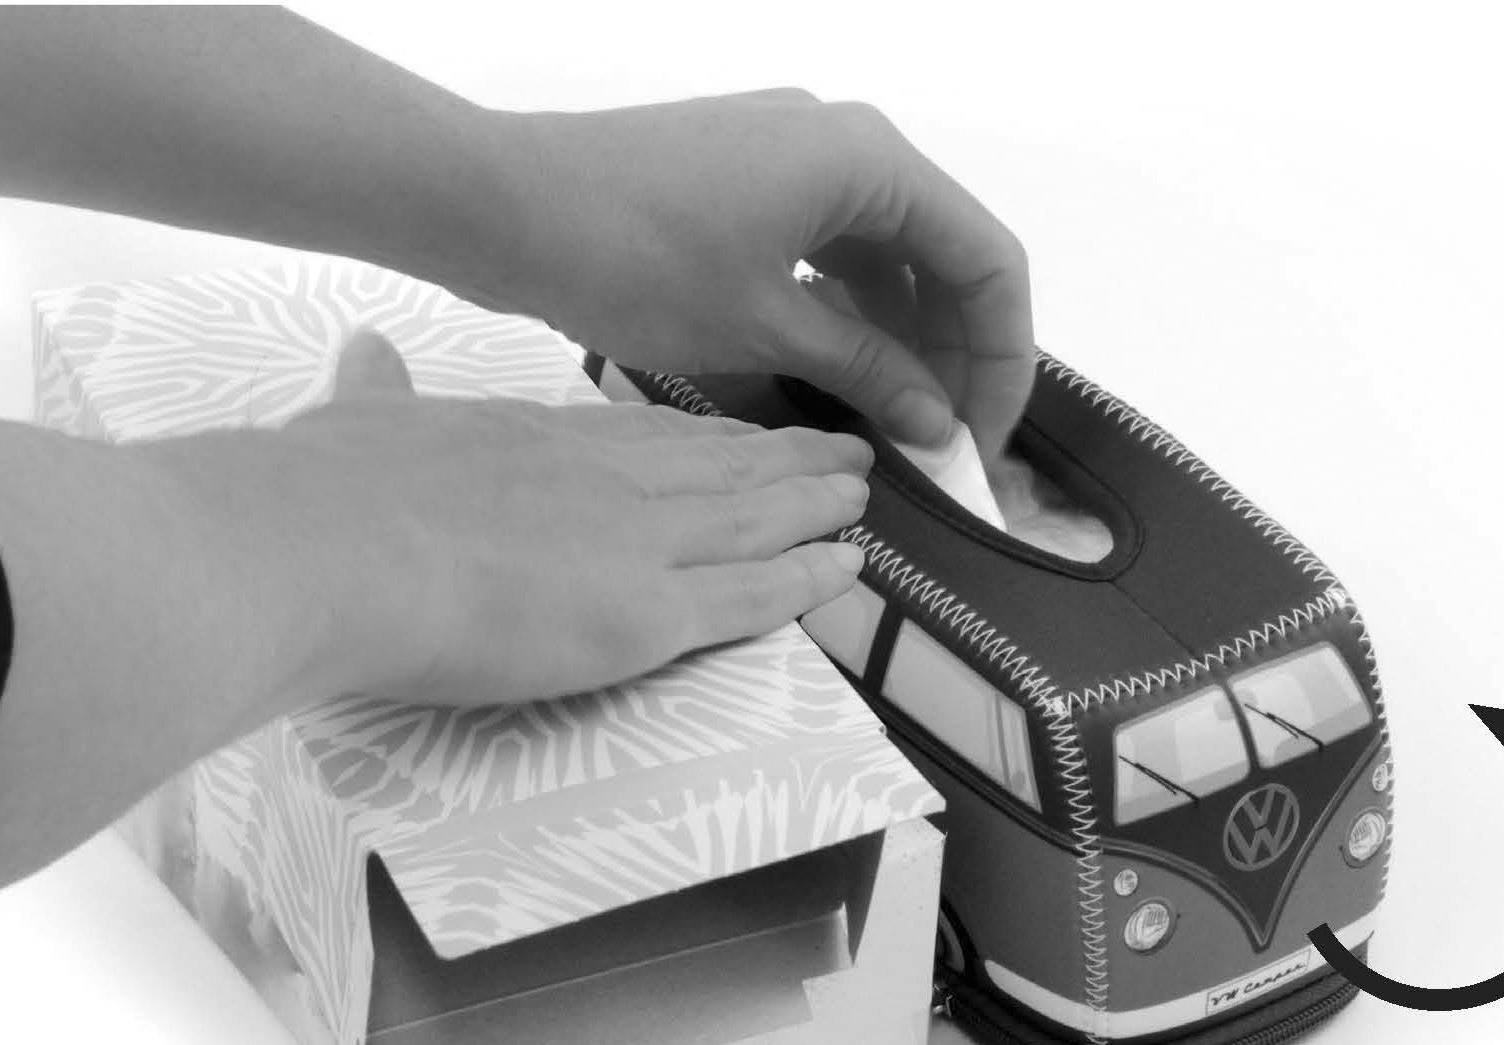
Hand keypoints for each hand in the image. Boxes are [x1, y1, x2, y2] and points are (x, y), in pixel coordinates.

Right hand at [175, 330, 874, 706]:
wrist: (330, 548)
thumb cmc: (325, 492)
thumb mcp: (356, 417)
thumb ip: (376, 389)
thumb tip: (364, 349)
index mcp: (538, 438)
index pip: (644, 435)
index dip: (705, 436)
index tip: (745, 433)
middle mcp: (604, 481)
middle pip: (717, 468)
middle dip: (785, 461)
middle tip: (843, 454)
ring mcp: (634, 545)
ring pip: (752, 520)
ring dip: (814, 508)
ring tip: (864, 497)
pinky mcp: (646, 615)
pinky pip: (750, 597)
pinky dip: (807, 581)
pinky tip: (849, 570)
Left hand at [490, 93, 1034, 455]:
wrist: (503, 205)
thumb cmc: (635, 258)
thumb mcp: (764, 326)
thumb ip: (866, 369)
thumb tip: (938, 421)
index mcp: (869, 161)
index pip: (986, 261)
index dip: (1000, 359)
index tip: (981, 440)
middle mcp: (844, 143)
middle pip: (942, 253)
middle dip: (953, 353)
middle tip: (940, 443)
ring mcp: (793, 157)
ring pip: (885, 256)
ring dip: (901, 340)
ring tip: (894, 425)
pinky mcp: (748, 182)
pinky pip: (830, 250)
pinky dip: (847, 315)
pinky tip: (840, 378)